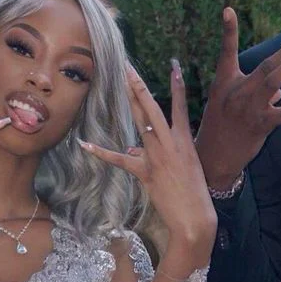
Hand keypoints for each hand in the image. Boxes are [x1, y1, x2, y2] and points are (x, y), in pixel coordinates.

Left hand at [77, 61, 216, 255]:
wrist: (195, 216)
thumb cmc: (193, 193)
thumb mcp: (182, 167)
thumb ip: (158, 152)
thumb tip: (134, 146)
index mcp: (184, 139)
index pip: (180, 105)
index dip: (176, 84)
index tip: (174, 65)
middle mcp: (171, 142)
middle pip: (152, 107)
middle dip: (138, 84)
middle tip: (127, 66)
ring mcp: (157, 155)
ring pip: (140, 122)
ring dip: (129, 100)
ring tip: (120, 81)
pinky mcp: (145, 172)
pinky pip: (119, 159)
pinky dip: (101, 152)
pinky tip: (85, 144)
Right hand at [195, 8, 280, 189]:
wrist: (212, 157)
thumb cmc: (219, 126)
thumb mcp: (228, 103)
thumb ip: (254, 91)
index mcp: (224, 83)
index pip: (226, 52)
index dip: (228, 31)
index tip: (229, 9)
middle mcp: (237, 93)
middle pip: (263, 67)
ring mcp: (249, 109)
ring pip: (273, 83)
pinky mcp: (261, 126)